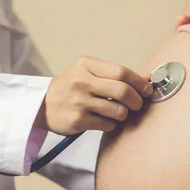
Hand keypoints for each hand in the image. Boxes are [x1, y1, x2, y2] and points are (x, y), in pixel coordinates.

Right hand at [35, 56, 152, 134]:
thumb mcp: (89, 72)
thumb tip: (147, 77)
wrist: (42, 105)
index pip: (121, 72)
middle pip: (122, 91)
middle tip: (137, 104)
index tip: (147, 89)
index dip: (139, 82)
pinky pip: (108, 124)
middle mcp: (81, 81)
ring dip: (124, 114)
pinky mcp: (78, 120)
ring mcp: (79, 101)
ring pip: (118, 111)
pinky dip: (111, 124)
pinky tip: (104, 119)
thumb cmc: (71, 87)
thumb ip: (117, 74)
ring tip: (118, 112)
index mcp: (86, 65)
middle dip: (136, 100)